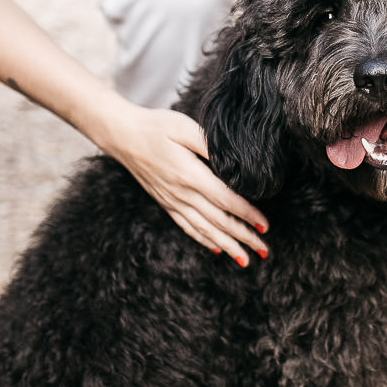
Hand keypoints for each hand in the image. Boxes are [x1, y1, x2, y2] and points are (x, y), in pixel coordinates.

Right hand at [96, 102, 269, 263]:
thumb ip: (210, 145)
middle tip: (264, 250)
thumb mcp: (185, 127)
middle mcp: (181, 193)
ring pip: (204, 230)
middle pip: (219, 221)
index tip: (265, 226)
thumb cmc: (156, 126)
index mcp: (190, 175)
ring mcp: (172, 201)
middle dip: (244, 237)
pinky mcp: (165, 203)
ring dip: (227, 246)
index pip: (225, 200)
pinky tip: (217, 249)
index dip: (247, 214)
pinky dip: (204, 240)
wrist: (122, 135)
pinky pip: (187, 227)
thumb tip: (233, 162)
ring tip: (245, 260)